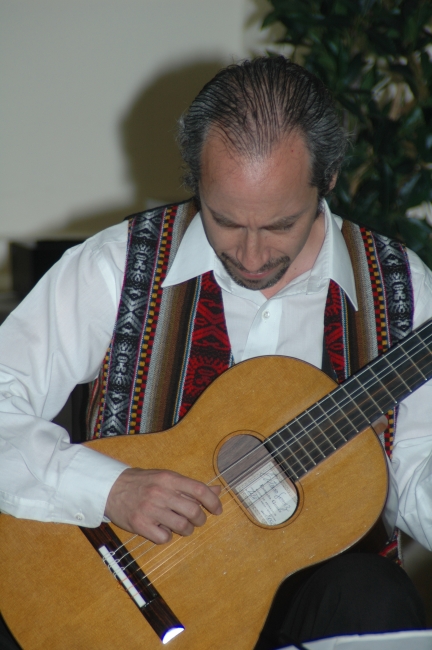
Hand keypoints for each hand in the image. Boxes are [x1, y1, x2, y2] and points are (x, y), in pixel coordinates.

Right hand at [105, 468, 221, 543]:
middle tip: (197, 520)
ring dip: (187, 530)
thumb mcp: (166, 478)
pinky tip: (162, 529)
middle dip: (200, 519)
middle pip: (193, 511)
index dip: (213, 502)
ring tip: (182, 526)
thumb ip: (190, 486)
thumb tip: (217, 490)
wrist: (111, 488)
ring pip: (182, 526)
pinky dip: (167, 536)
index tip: (218, 510)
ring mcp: (150, 509)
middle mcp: (161, 493)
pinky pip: (164, 538)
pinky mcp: (140, 524)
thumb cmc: (142, 483)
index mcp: (169, 478)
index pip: (199, 490)